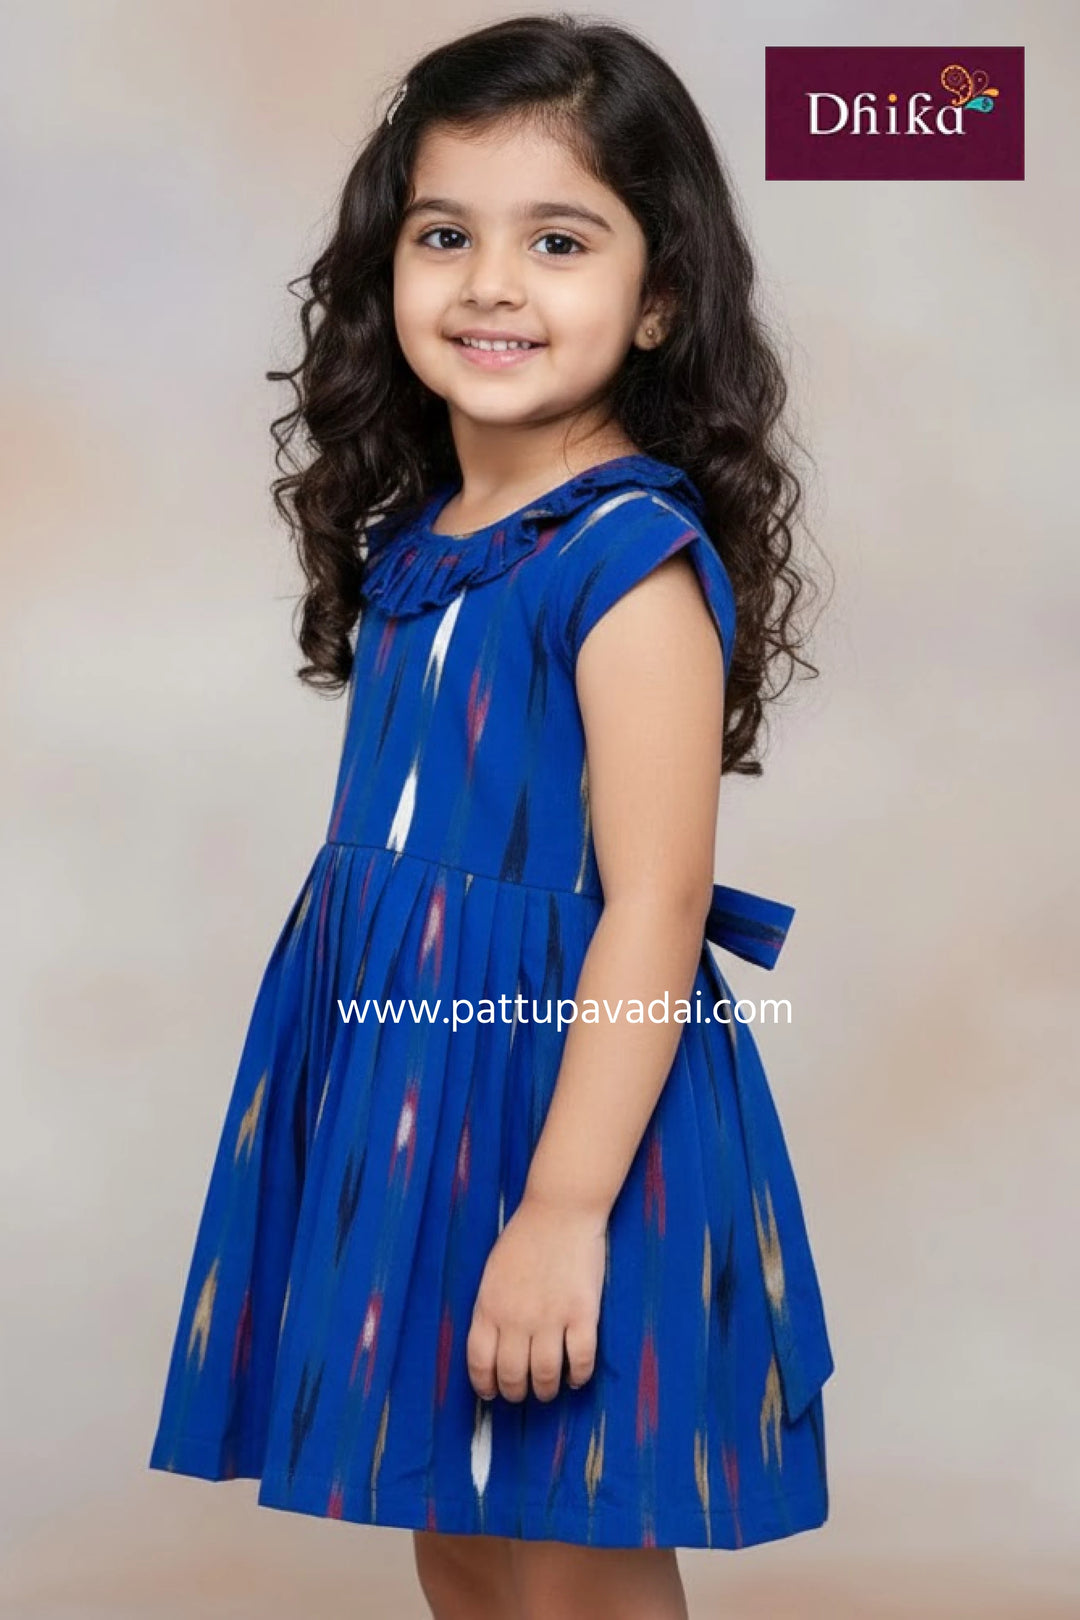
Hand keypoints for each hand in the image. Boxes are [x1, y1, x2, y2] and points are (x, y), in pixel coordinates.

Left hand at [466, 1188, 607, 1402]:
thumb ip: (491, 1309)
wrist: (560, 1210)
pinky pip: (581, 1360)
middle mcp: (517, 1318)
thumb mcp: (493, 1273)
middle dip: (516, 1392)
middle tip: (522, 1394)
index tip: (491, 1394)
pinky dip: (578, 1376)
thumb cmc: (525, 1237)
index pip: (480, 1362)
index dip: (485, 1385)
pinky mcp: (583, 1313)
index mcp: (489, 1307)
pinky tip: (576, 1378)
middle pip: (512, 1375)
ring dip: (546, 1390)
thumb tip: (492, 1345)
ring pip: (545, 1375)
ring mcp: (551, 1317)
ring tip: (548, 1390)